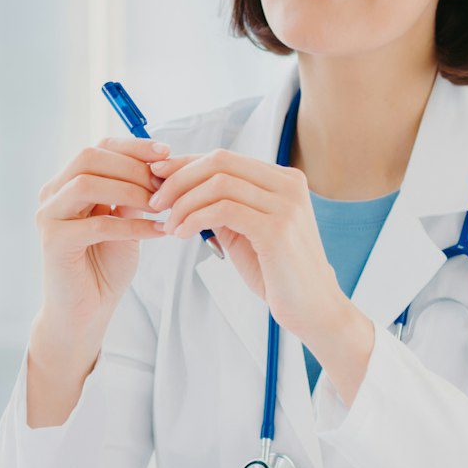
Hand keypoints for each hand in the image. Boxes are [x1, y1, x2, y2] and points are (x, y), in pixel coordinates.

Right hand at [27, 137, 173, 421]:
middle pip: (89, 157)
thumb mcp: (122, 219)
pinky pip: (98, 223)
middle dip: (133, 167)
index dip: (133, 146)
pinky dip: (133, 225)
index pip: (98, 147)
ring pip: (88, 184)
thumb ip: (130, 192)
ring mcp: (49, 216)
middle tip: (164, 184)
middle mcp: (51, 194)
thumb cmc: (103, 265)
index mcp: (66, 183)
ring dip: (131, 191)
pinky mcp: (54, 242)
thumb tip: (160, 163)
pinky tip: (159, 231)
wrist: (84, 311)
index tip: (167, 152)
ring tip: (161, 206)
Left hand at [146, 149, 373, 394]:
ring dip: (183, 202)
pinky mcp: (277, 228)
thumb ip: (221, 207)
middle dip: (179, 178)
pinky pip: (224, 209)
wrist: (313, 310)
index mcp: (282, 180)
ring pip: (218, 183)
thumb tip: (179, 188)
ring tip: (167, 223)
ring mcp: (286, 205)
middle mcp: (288, 184)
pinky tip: (181, 233)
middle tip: (155, 200)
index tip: (156, 176)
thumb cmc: (276, 273)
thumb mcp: (245, 232)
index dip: (186, 163)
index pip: (224, 158)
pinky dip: (195, 217)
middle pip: (220, 162)